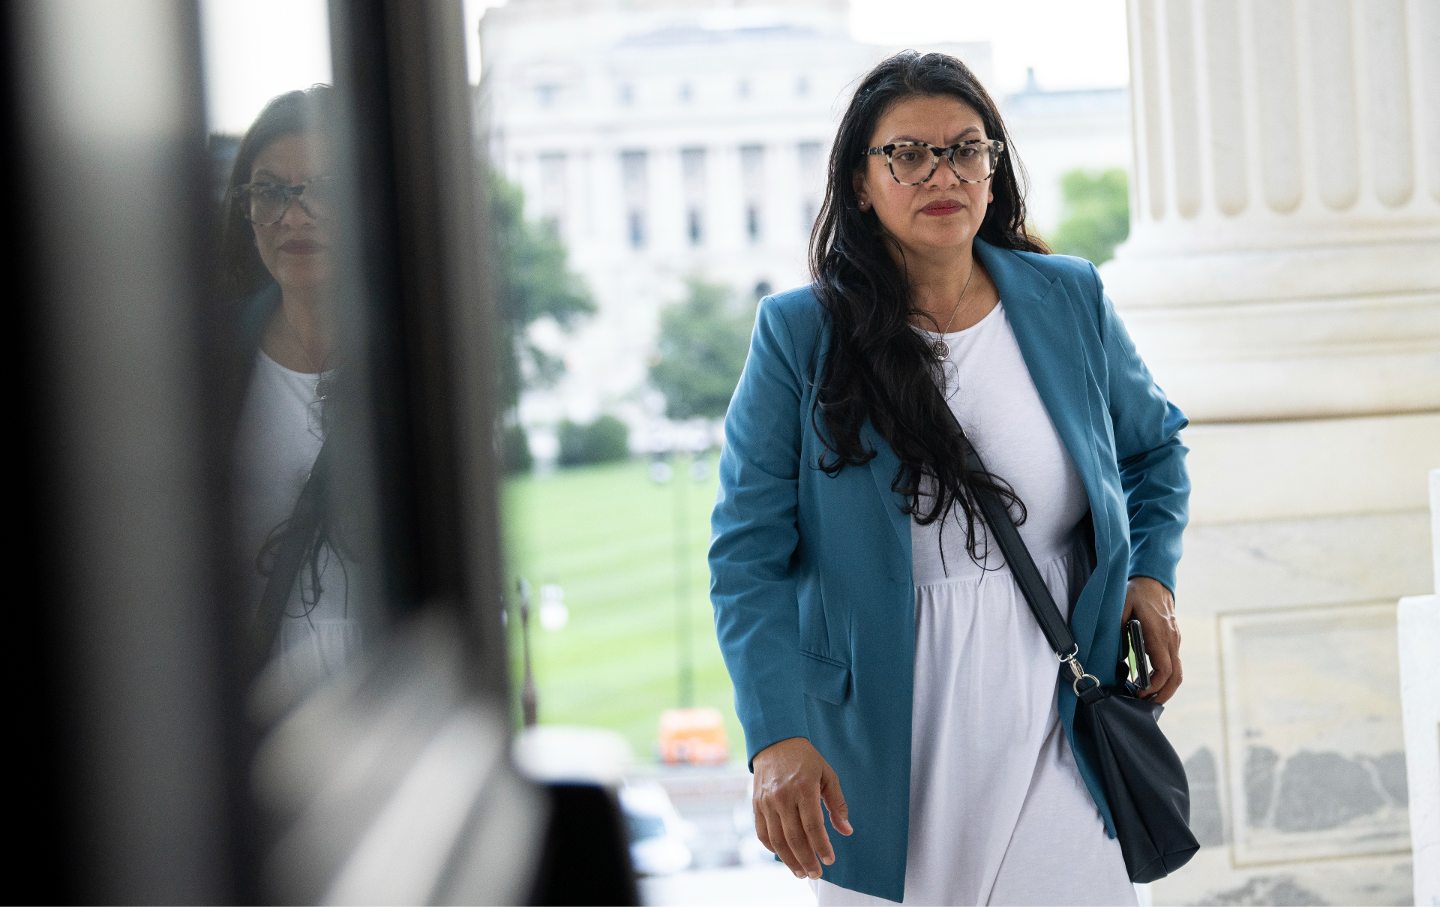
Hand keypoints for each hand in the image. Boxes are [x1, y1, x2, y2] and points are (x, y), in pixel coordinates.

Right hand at [751, 736, 852, 878]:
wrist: (775, 741)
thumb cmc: (805, 759)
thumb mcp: (827, 775)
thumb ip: (837, 804)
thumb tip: (846, 830)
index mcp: (804, 788)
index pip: (813, 826)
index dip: (822, 846)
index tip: (829, 860)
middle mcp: (783, 796)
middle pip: (794, 837)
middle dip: (806, 860)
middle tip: (816, 873)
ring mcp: (767, 801)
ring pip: (777, 840)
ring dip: (789, 860)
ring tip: (801, 872)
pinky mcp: (756, 804)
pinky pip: (762, 833)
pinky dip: (772, 848)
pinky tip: (784, 856)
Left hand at [1122, 576, 1181, 703]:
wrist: (1154, 580)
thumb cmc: (1136, 593)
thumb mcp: (1121, 608)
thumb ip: (1119, 630)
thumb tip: (1117, 656)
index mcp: (1159, 634)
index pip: (1164, 670)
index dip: (1153, 686)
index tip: (1139, 693)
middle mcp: (1171, 640)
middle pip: (1176, 677)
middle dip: (1163, 694)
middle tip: (1145, 705)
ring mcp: (1175, 640)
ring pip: (1177, 672)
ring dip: (1164, 688)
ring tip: (1146, 697)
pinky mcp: (1173, 640)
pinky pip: (1173, 663)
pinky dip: (1164, 677)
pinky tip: (1149, 681)